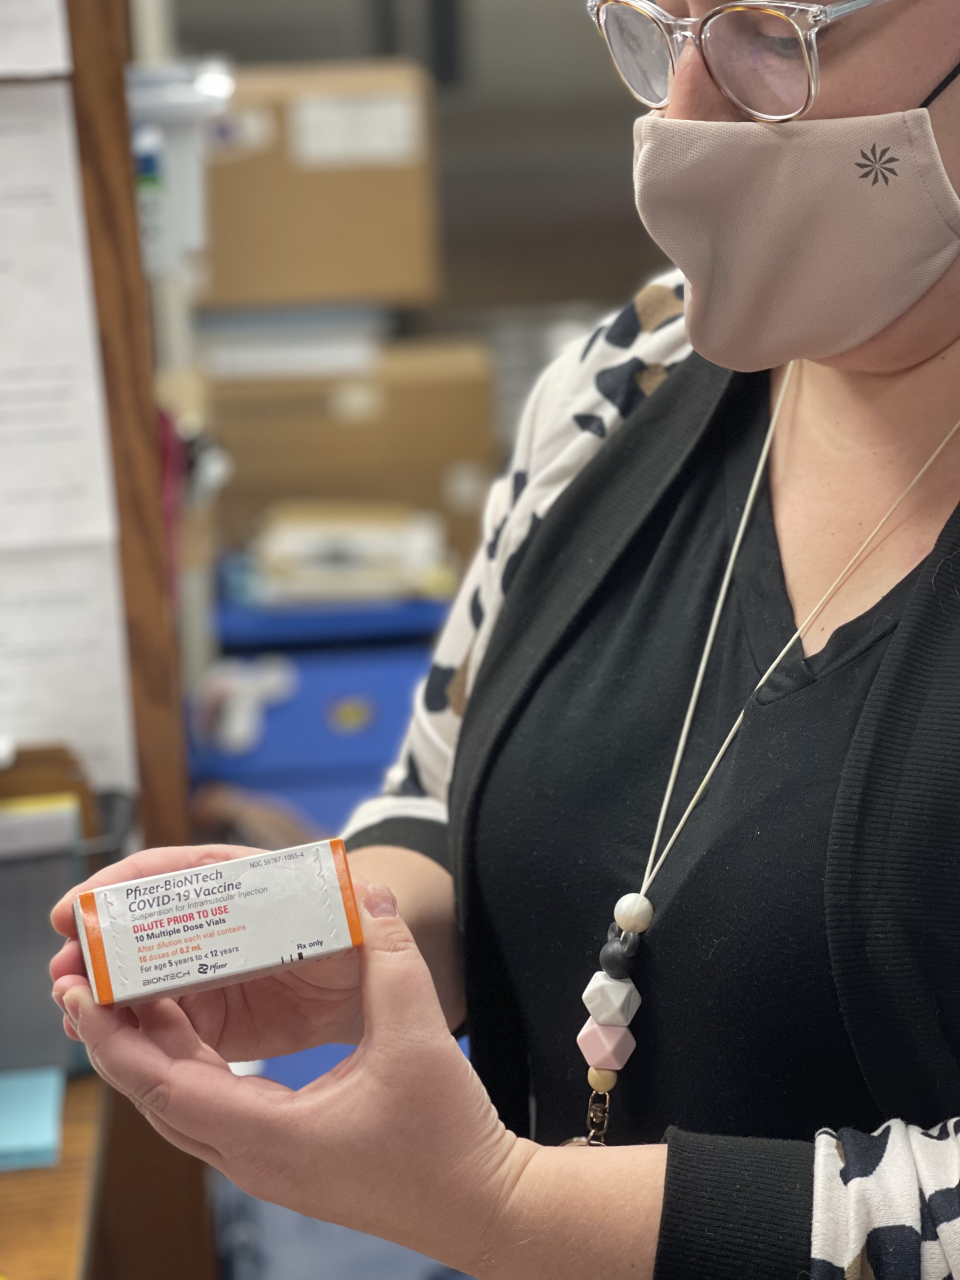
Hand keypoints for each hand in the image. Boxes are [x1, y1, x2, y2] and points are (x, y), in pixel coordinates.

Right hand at [50, 844, 363, 1062]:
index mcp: (249, 882)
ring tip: (71, 1007)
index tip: (85, 904)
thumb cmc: (363, 935)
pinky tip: (100, 1039)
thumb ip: (364, 907)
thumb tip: (374, 892)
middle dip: (100, 944)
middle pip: (147, 925)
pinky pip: (161, 1023)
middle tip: (64, 970)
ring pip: (144, 975)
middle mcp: (218, 922)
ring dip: (103, 989)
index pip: (181, 872)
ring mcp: (210, 971)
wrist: (373, 990)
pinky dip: (128, 1029)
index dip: (128, 885)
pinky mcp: (212, 1019)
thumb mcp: (364, 917)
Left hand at [56, 883, 532, 1273]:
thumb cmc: (448, 1137)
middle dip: (115, 1040)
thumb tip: (370, 894)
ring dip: (147, 1055)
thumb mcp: (417, 1036)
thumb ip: (391, 958)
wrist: (481, 1204)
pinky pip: (210, 1111)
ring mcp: (266, 1164)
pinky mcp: (283, 1158)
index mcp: (271, 1136)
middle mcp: (254, 1158)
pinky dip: (185, 1070)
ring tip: (124, 1000)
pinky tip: (189, 1033)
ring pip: (180, 1106)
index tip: (82, 996)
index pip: (163, 1085)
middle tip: (85, 986)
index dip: (116, 1039)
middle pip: (156, 1097)